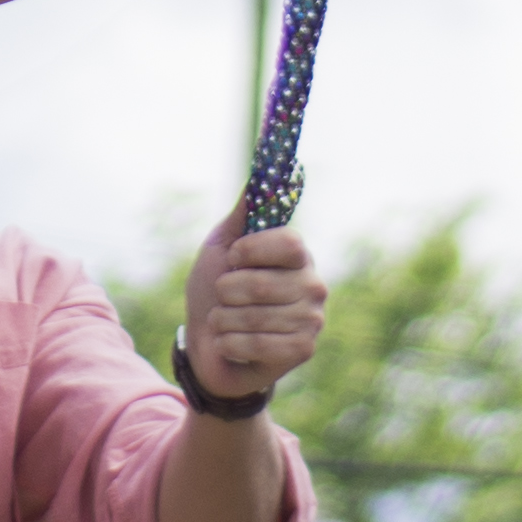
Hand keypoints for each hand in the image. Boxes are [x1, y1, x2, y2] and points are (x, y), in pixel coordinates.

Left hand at [181, 206, 326, 405]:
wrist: (208, 344)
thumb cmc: (215, 291)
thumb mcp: (222, 246)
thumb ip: (244, 213)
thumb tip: (261, 170)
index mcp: (296, 254)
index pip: (288, 242)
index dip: (252, 250)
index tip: (232, 257)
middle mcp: (313, 284)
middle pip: (261, 283)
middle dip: (226, 291)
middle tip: (223, 296)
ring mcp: (312, 320)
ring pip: (254, 316)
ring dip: (223, 319)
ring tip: (224, 320)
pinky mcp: (303, 350)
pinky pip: (258, 344)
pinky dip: (231, 342)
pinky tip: (230, 342)